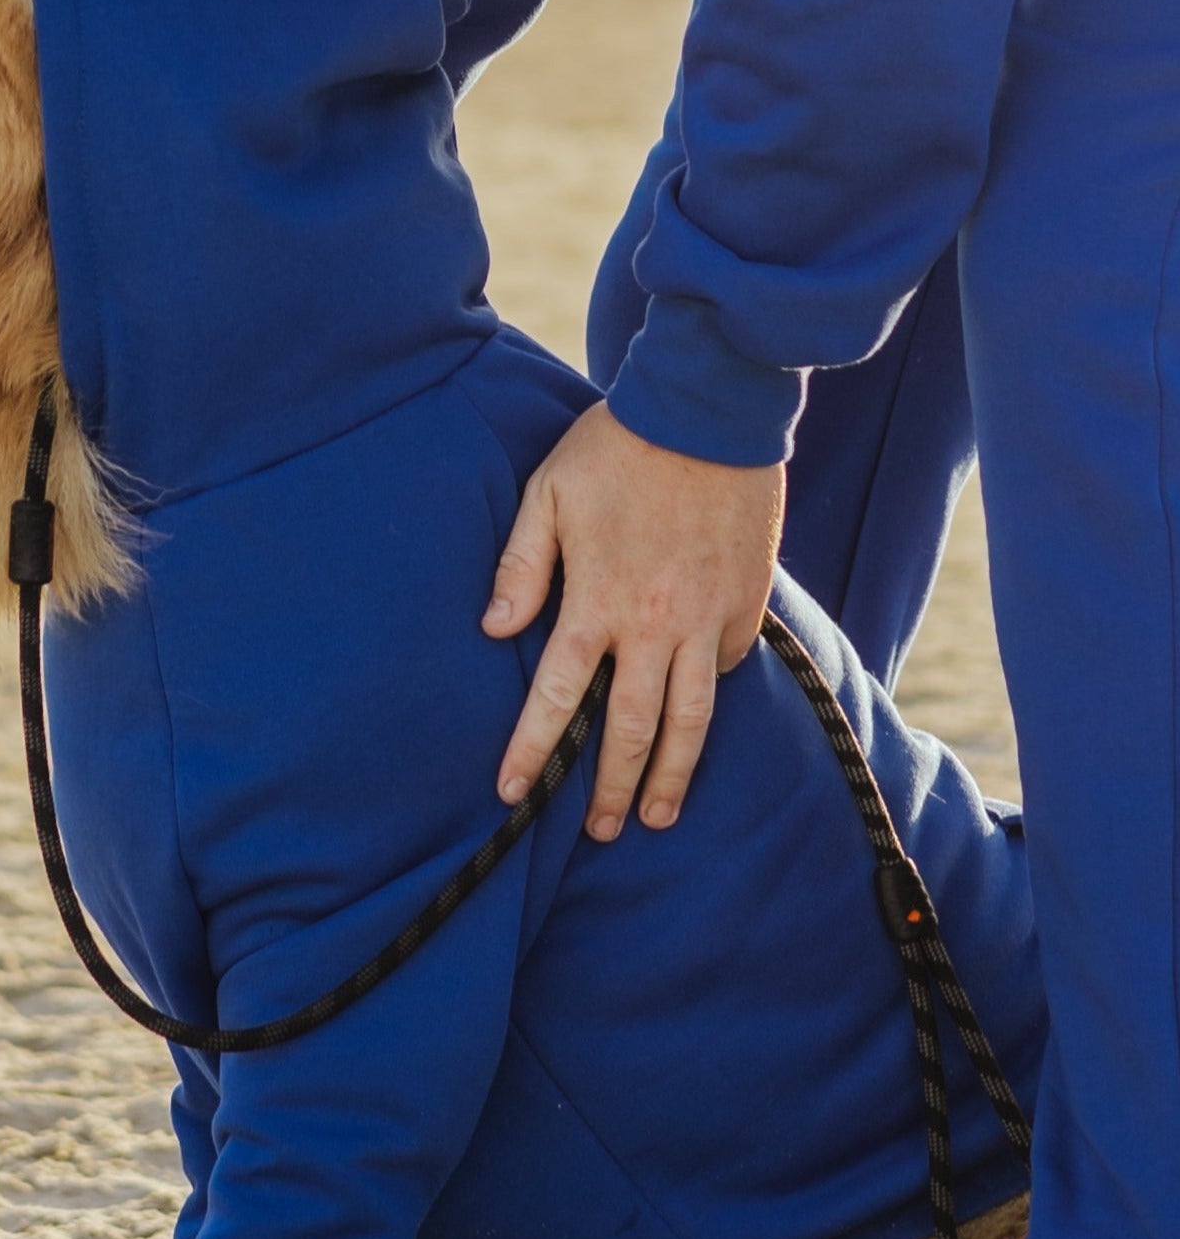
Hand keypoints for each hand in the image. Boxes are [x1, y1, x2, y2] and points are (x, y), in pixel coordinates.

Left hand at [484, 401, 783, 839]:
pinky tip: (695, 721)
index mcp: (596, 601)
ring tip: (660, 815)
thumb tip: (494, 630)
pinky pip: (725, 667)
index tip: (512, 793)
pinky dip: (708, 699)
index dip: (532, 751)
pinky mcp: (746, 601)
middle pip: (632, 729)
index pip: (558, 698)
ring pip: (691, 718)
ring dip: (674, 774)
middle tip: (602, 830)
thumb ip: (520, 568)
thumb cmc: (616, 446)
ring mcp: (706, 617)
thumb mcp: (546, 495)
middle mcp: (653, 623)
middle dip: (613, 788)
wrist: (708, 408)